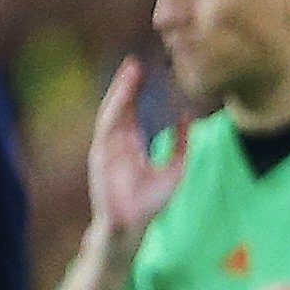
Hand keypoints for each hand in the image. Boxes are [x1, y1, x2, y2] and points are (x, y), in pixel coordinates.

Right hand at [85, 56, 187, 243]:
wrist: (132, 227)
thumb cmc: (150, 204)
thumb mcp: (175, 169)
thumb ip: (182, 144)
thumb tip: (188, 117)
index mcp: (131, 145)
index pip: (132, 111)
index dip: (136, 90)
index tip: (144, 69)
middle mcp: (116, 143)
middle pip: (120, 106)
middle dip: (126, 84)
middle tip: (135, 61)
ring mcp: (106, 148)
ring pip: (112, 112)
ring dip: (120, 91)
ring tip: (130, 71)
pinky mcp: (100, 156)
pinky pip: (107, 127)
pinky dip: (115, 109)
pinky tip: (124, 95)